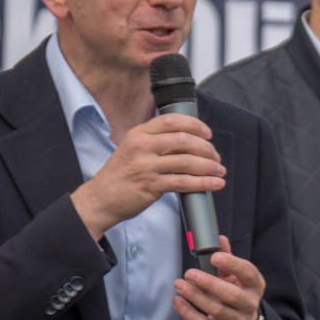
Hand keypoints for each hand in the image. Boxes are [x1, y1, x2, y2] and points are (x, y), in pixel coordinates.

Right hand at [71, 113, 225, 241]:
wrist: (100, 199)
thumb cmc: (120, 177)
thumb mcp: (132, 149)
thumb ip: (155, 142)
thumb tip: (187, 142)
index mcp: (139, 133)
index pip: (171, 120)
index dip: (194, 125)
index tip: (207, 134)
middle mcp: (142, 146)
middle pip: (184, 140)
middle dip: (206, 148)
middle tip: (215, 157)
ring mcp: (146, 165)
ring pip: (187, 161)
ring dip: (209, 166)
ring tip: (219, 171)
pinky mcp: (151, 185)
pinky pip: (184, 182)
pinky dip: (203, 183)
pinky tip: (214, 184)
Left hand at [173, 236, 264, 319]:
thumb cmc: (236, 292)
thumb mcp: (235, 275)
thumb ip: (227, 258)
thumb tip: (219, 239)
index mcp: (255, 285)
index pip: (248, 273)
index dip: (232, 264)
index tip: (214, 257)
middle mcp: (249, 304)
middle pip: (231, 295)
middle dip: (208, 283)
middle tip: (189, 273)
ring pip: (216, 310)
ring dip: (195, 296)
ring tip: (179, 284)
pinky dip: (188, 313)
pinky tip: (177, 301)